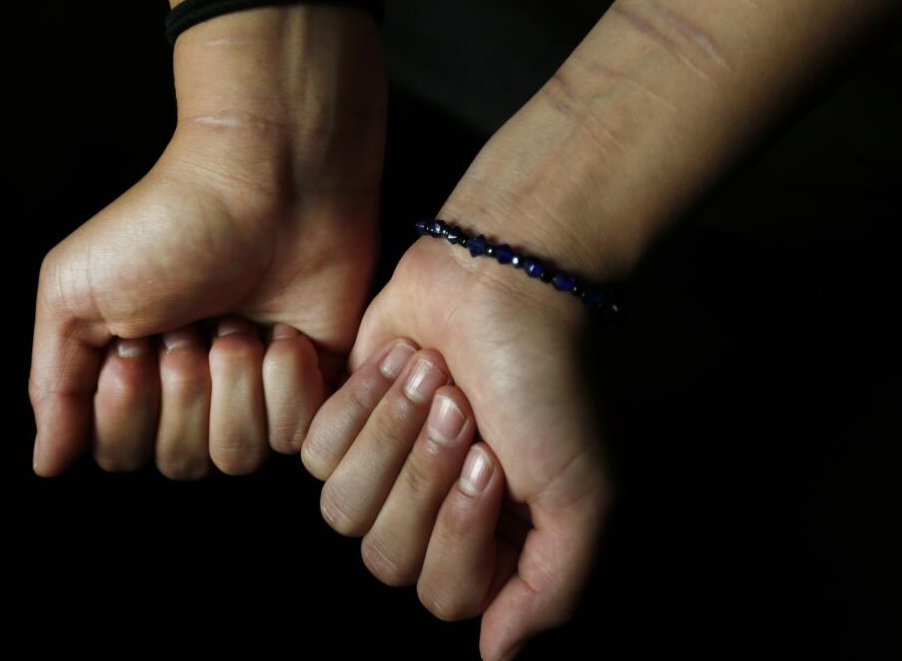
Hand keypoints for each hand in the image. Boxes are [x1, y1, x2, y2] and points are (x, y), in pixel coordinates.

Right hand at [29, 7, 385, 478]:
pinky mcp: (316, 386)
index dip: (124, 407)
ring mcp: (259, 392)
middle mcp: (197, 394)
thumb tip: (43, 463)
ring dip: (234, 384)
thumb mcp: (75, 291)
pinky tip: (284, 332)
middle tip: (189, 326)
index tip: (133, 341)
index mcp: (135, 374)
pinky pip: (297, 436)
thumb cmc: (166, 225)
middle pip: (180, 463)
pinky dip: (286, 381)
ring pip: (238, 456)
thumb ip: (54, 383)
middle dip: (182, 391)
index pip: (119, 453)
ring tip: (238, 323)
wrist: (267, 184)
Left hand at [301, 230, 615, 660]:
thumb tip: (498, 656)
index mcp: (493, 540)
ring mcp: (385, 470)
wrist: (502, 280)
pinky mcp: (342, 422)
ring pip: (345, 513)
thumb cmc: (549, 382)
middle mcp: (435, 514)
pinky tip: (405, 361)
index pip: (447, 596)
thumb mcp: (584, 496)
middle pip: (387, 558)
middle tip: (464, 410)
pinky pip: (317, 455)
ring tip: (438, 380)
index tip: (497, 459)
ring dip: (394, 433)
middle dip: (425, 474)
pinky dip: (363, 401)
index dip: (461, 531)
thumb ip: (550, 591)